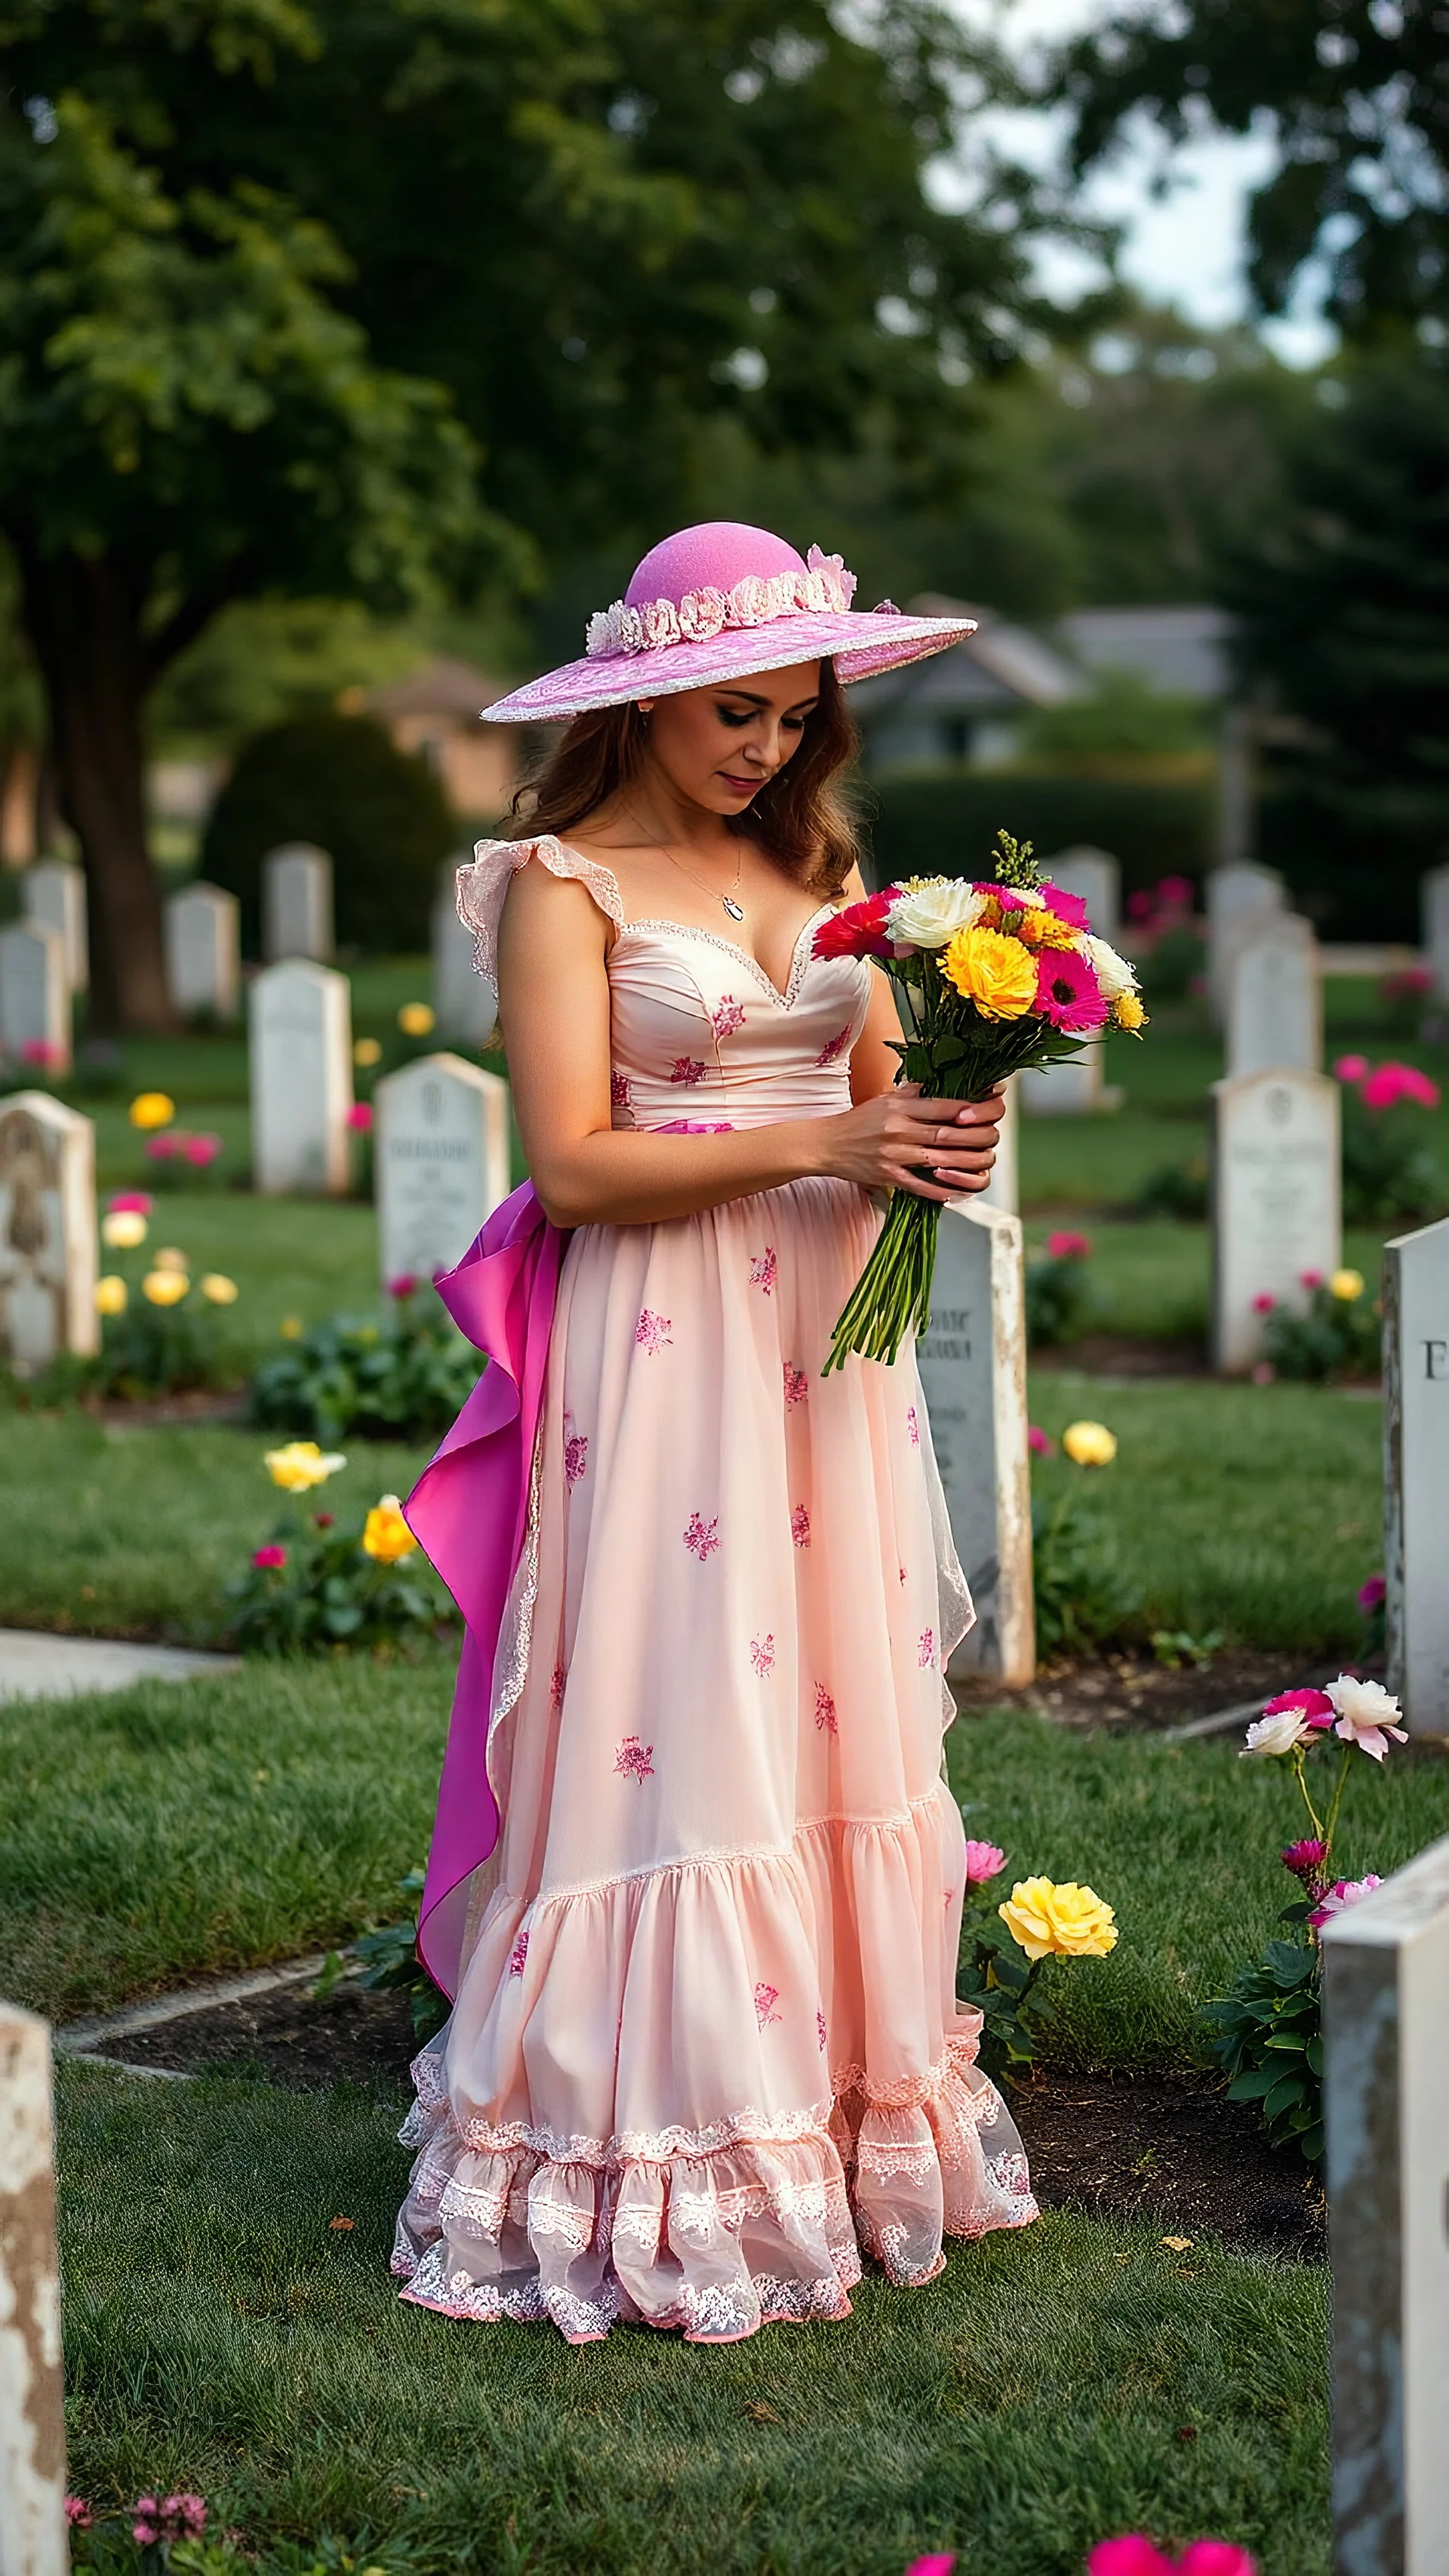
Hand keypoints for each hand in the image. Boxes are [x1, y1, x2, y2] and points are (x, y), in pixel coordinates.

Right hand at [819, 1084, 1004, 1202]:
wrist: (826, 1145)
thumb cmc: (859, 1121)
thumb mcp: (885, 1100)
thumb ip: (913, 1093)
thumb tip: (940, 1085)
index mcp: (900, 1108)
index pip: (942, 1107)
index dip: (969, 1109)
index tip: (987, 1110)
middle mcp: (899, 1130)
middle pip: (946, 1134)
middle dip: (974, 1136)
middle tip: (993, 1137)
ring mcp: (894, 1155)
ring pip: (938, 1160)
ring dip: (964, 1163)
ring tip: (983, 1162)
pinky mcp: (888, 1176)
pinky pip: (919, 1186)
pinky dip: (939, 1190)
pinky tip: (956, 1190)